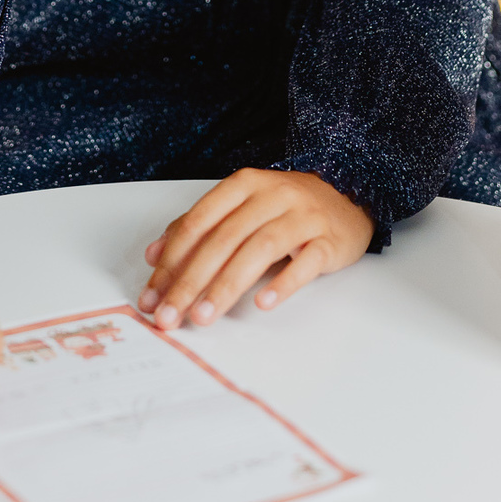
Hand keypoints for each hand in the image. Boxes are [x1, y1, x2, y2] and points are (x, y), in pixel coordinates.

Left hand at [138, 168, 373, 328]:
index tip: (152, 295)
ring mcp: (302, 216)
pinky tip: (263, 304)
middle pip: (224, 239)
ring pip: (259, 249)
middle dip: (191, 281)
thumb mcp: (241, 206)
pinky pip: (305, 262)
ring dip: (227, 286)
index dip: (172, 260)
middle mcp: (271, 195)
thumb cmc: (285, 206)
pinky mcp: (329, 240)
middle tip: (170, 315)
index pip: (199, 222)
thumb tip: (154, 256)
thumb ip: (198, 226)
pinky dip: (283, 283)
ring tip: (204, 316)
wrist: (347, 193)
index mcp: (243, 185)